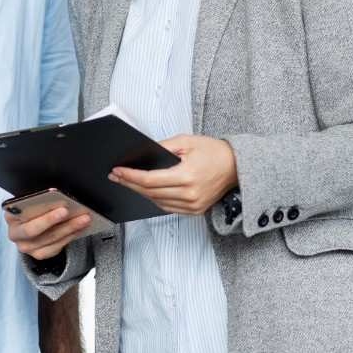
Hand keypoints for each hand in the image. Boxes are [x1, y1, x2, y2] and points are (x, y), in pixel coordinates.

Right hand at [6, 202, 91, 260]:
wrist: (35, 225)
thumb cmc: (34, 209)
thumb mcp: (32, 202)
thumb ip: (39, 199)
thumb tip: (57, 194)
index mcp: (10, 215)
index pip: (23, 214)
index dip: (40, 212)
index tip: (58, 205)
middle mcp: (15, 233)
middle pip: (33, 230)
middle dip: (53, 220)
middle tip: (70, 212)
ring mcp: (25, 246)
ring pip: (49, 239)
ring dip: (69, 228)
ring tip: (83, 218)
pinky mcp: (38, 255)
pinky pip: (55, 248)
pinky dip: (70, 237)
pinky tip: (80, 228)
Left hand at [110, 134, 237, 215]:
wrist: (236, 166)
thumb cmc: (214, 151)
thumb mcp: (187, 141)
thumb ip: (163, 147)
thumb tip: (141, 153)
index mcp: (187, 176)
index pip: (150, 180)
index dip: (130, 176)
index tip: (117, 171)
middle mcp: (189, 194)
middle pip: (150, 193)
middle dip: (130, 184)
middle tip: (116, 176)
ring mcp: (193, 205)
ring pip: (157, 202)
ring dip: (141, 193)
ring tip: (128, 182)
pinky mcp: (195, 210)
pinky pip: (168, 207)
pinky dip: (155, 199)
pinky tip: (146, 191)